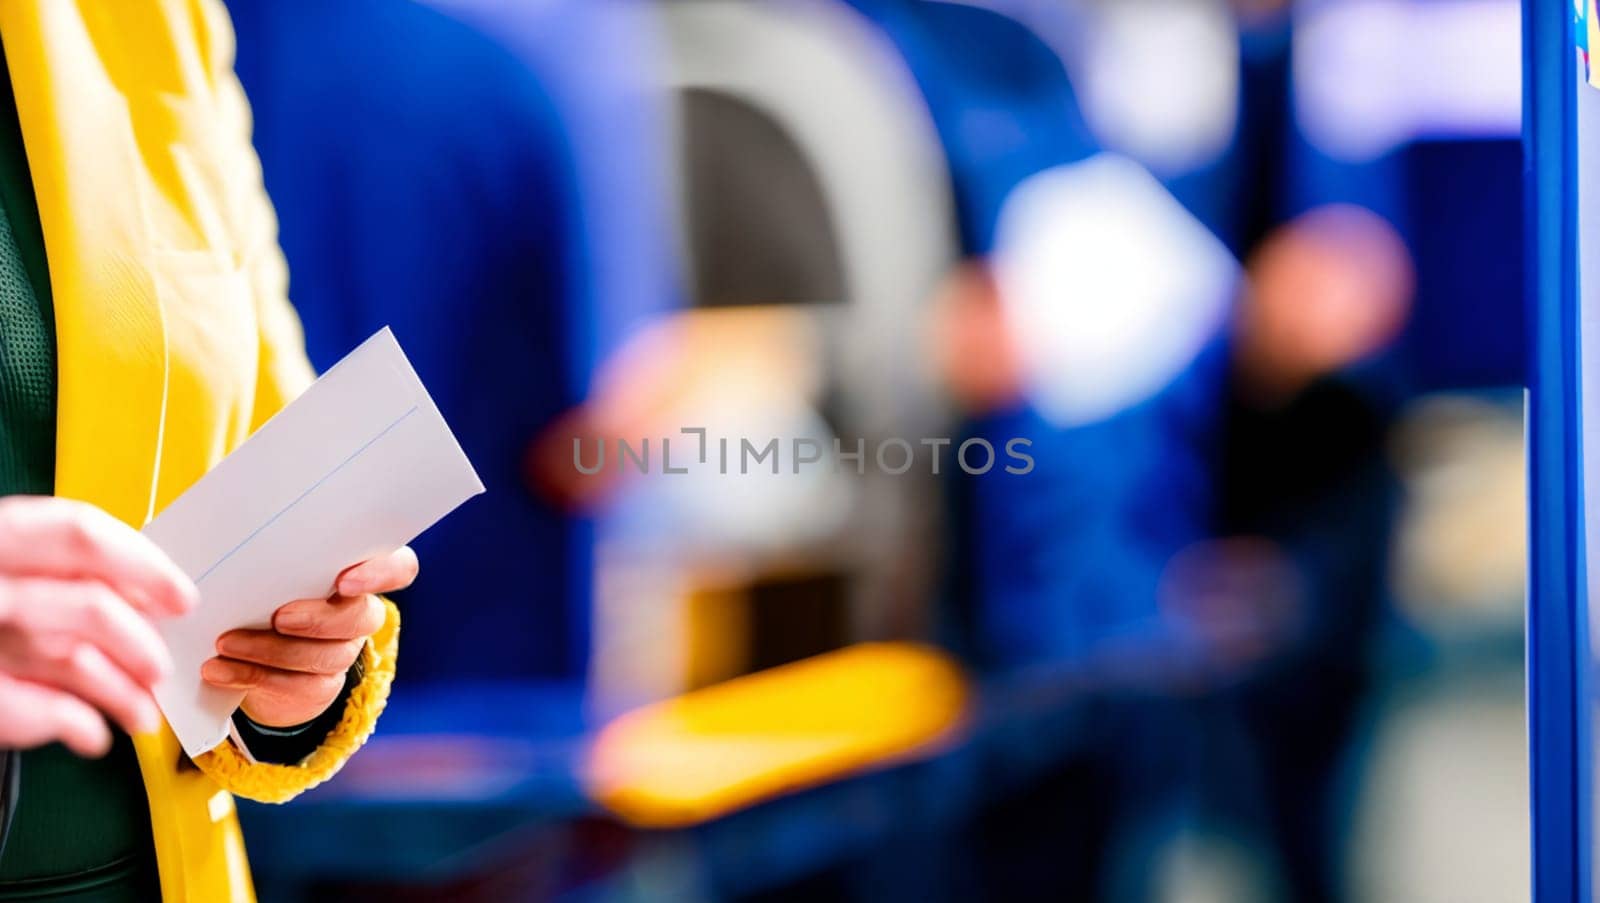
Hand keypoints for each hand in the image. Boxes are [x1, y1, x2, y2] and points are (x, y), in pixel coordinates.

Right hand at [0, 496, 196, 756]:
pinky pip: (34, 709)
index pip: (81, 535)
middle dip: (140, 643)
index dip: (144, 565)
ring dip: (122, 694)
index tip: (182, 597)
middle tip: (161, 667)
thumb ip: (61, 569)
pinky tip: (94, 735)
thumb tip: (143, 594)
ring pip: (71, 660)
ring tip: (144, 713)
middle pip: (89, 605)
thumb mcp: (7, 563)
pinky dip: (75, 725)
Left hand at [202, 548, 415, 727]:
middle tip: (278, 617)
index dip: (382, 574)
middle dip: (319, 619)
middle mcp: (360, 612)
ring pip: (326, 656)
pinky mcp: (320, 687)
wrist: (252, 650)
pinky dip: (250, 675)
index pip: (399, 568)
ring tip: (225, 643)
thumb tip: (232, 547)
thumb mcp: (270, 568)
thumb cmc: (262, 591)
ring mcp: (343, 652)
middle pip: (363, 616)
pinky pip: (294, 686)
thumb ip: (273, 558)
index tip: (345, 581)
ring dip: (271, 650)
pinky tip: (218, 669)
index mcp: (357, 572)